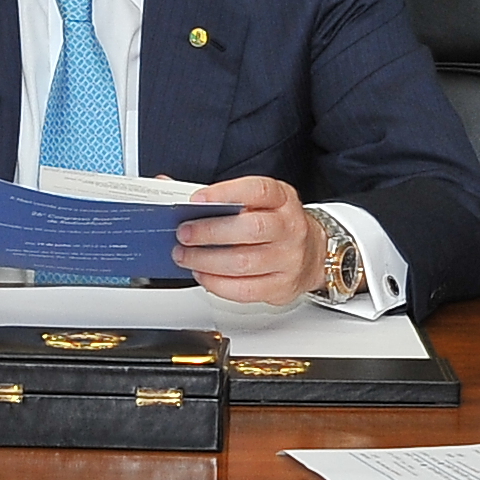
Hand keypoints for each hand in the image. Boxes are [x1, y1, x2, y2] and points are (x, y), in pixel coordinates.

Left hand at [172, 174, 317, 305]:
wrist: (312, 254)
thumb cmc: (275, 223)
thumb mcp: (257, 201)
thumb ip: (218, 196)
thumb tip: (166, 189)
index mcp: (282, 199)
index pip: (257, 191)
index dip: (225, 194)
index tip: (196, 200)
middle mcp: (290, 227)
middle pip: (250, 229)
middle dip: (209, 232)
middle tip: (184, 234)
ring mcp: (289, 259)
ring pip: (244, 262)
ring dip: (206, 261)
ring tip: (185, 256)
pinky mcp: (282, 286)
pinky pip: (245, 290)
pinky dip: (217, 284)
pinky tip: (203, 275)